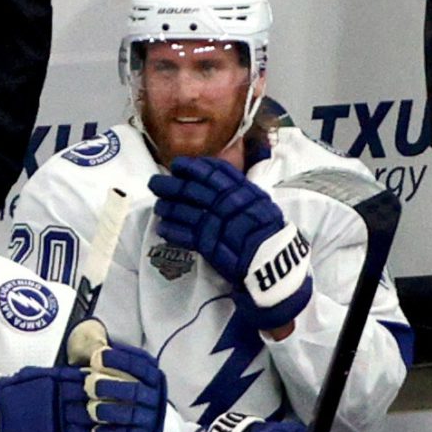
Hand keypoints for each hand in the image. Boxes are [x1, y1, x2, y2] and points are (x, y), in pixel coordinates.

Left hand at [76, 339, 167, 431]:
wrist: (142, 421)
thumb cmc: (121, 386)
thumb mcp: (117, 368)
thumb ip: (107, 357)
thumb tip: (96, 346)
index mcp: (151, 374)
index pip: (139, 364)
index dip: (118, 360)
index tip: (97, 357)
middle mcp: (155, 394)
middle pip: (135, 389)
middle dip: (111, 386)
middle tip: (89, 384)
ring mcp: (150, 417)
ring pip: (132, 414)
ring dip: (109, 411)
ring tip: (91, 409)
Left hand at [148, 157, 310, 329]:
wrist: (276, 266)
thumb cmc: (268, 235)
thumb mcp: (260, 206)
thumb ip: (240, 191)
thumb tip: (214, 177)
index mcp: (246, 192)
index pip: (217, 173)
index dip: (194, 167)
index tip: (179, 165)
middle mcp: (232, 205)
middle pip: (195, 190)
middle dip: (172, 185)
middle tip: (155, 183)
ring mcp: (221, 225)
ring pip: (186, 211)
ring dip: (168, 207)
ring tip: (158, 206)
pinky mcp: (212, 246)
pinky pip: (185, 235)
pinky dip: (171, 230)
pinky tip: (162, 227)